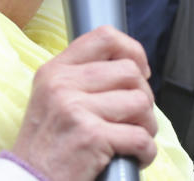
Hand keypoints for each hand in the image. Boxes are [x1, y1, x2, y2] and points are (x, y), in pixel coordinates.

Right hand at [10, 25, 157, 180]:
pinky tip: (135, 157)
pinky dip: (146, 152)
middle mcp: (63, 85)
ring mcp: (76, 109)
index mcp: (55, 71)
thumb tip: (131, 67)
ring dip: (146, 125)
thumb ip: (83, 77)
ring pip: (140, 103)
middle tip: (135, 117)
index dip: (132, 50)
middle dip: (143, 97)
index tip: (140, 71)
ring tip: (133, 138)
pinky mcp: (91, 137)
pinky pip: (140, 137)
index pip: (104, 37)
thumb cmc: (47, 146)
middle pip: (130, 72)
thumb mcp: (52, 98)